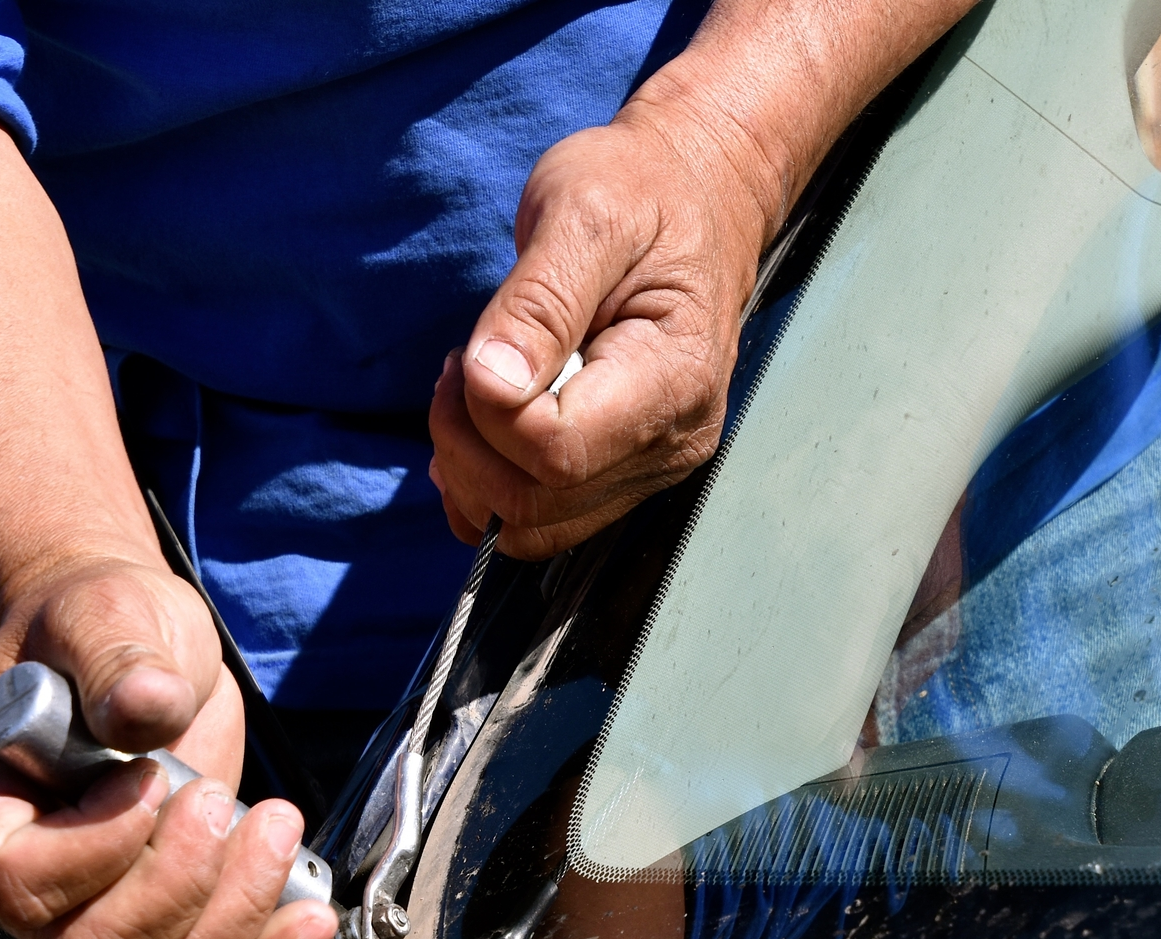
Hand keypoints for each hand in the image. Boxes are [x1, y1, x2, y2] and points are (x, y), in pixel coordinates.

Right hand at [0, 557, 338, 938]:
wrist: (138, 648)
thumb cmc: (98, 629)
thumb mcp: (103, 618)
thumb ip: (114, 661)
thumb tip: (144, 704)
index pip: (14, 877)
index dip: (96, 845)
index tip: (150, 777)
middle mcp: (18, 880)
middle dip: (179, 883)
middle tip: (219, 799)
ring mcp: (89, 910)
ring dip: (234, 911)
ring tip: (276, 825)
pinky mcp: (161, 920)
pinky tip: (308, 911)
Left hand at [427, 100, 772, 559]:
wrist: (697, 200)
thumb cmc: (641, 192)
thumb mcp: (584, 212)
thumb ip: (539, 300)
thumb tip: (494, 385)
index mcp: (673, 379)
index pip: (556, 451)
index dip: (488, 414)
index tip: (471, 350)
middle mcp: (672, 442)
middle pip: (538, 500)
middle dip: (469, 444)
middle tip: (463, 364)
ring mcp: (652, 467)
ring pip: (534, 524)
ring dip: (475, 467)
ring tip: (479, 387)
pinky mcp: (627, 473)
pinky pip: (544, 520)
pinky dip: (493, 488)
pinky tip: (483, 432)